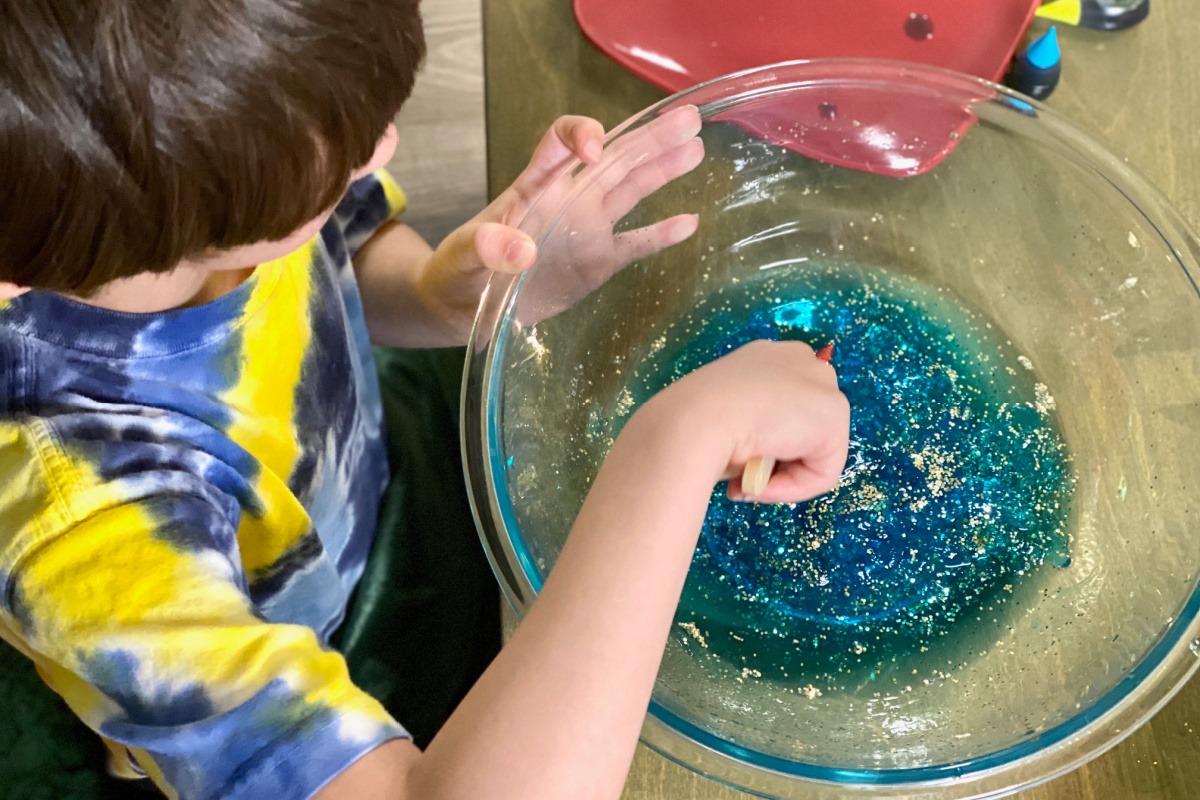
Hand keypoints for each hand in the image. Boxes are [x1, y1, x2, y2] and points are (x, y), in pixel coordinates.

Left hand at [417, 106, 705, 332]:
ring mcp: (586, 229)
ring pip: (630, 191)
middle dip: (647, 138)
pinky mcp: (596, 262)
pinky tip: (690, 223)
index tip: (594, 149)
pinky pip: (634, 245)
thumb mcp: (463, 256)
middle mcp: (567, 200)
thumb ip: (486, 247)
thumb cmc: (458, 268)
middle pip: (612, 158)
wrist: (462, 304)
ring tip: (695, 147)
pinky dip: (661, 236)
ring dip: (661, 169)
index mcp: (534, 187)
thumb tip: (522, 249)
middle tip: (686, 119)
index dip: (580, 134)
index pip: (560, 140)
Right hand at [641, 340, 850, 503]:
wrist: (696, 419)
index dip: (762, 443)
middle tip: (742, 478)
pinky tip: (762, 483)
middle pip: (803, 427)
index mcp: (767, 356)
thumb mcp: (722, 417)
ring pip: (814, 452)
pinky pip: (822, 472)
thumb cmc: (695, 418)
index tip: (734, 460)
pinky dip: (793, 488)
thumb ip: (749, 428)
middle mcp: (798, 360)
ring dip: (781, 478)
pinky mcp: (834, 416)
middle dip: (777, 460)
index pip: (781, 407)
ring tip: (746, 483)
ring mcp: (821, 383)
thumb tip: (759, 460)